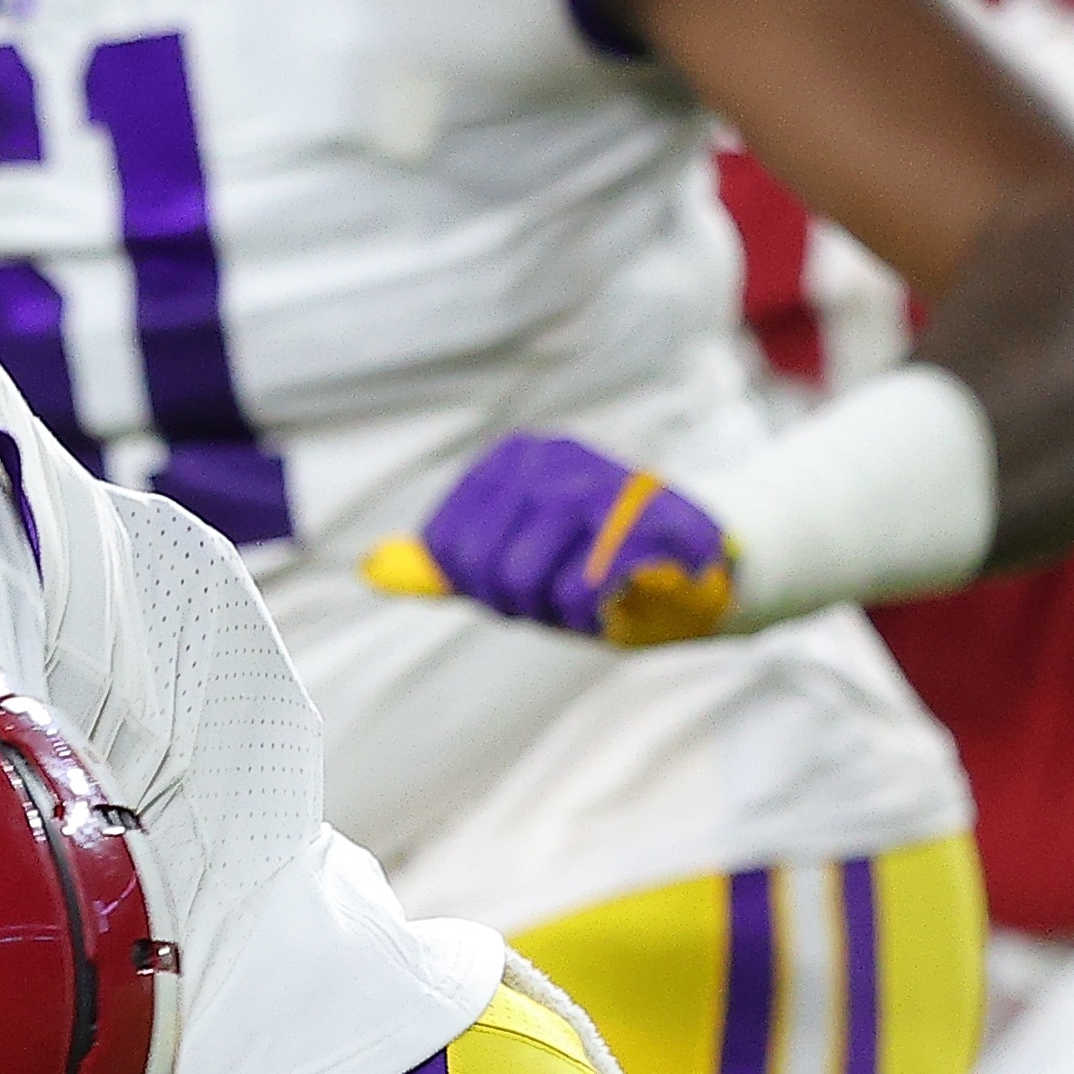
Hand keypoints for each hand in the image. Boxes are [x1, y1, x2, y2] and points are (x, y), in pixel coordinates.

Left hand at [361, 437, 736, 644]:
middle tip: (561, 596)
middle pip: (481, 568)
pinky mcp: (647, 520)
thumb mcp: (512, 560)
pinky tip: (616, 602)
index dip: (479, 587)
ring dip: (556, 613)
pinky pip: (581, 587)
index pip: (446, 548)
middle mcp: (552, 459)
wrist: (703, 571)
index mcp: (512, 460)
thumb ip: (445, 566)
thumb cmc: (597, 565)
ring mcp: (601, 482)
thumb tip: (370, 568)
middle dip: (516, 603)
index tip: (523, 580)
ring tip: (593, 595)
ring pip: (526, 580)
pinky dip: (591, 614)